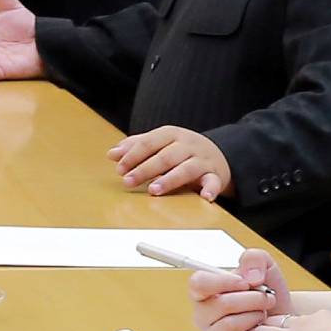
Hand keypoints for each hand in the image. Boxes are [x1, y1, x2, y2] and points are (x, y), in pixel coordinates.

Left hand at [110, 126, 232, 200]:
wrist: (219, 153)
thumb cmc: (181, 149)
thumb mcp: (160, 143)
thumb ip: (136, 147)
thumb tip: (112, 154)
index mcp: (171, 134)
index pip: (149, 142)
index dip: (133, 155)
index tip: (120, 168)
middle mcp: (187, 145)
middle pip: (165, 156)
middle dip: (144, 169)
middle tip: (128, 181)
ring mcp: (202, 159)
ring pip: (186, 169)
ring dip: (169, 180)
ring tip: (153, 190)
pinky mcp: (216, 175)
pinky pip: (214, 182)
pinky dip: (211, 189)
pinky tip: (205, 197)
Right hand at [189, 253, 290, 330]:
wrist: (283, 321)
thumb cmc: (268, 295)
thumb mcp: (265, 267)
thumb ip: (254, 259)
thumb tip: (250, 276)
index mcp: (204, 291)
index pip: (198, 283)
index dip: (222, 282)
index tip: (244, 282)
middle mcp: (203, 313)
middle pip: (222, 304)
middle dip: (252, 299)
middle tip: (266, 298)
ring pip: (231, 324)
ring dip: (255, 316)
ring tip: (263, 313)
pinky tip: (260, 330)